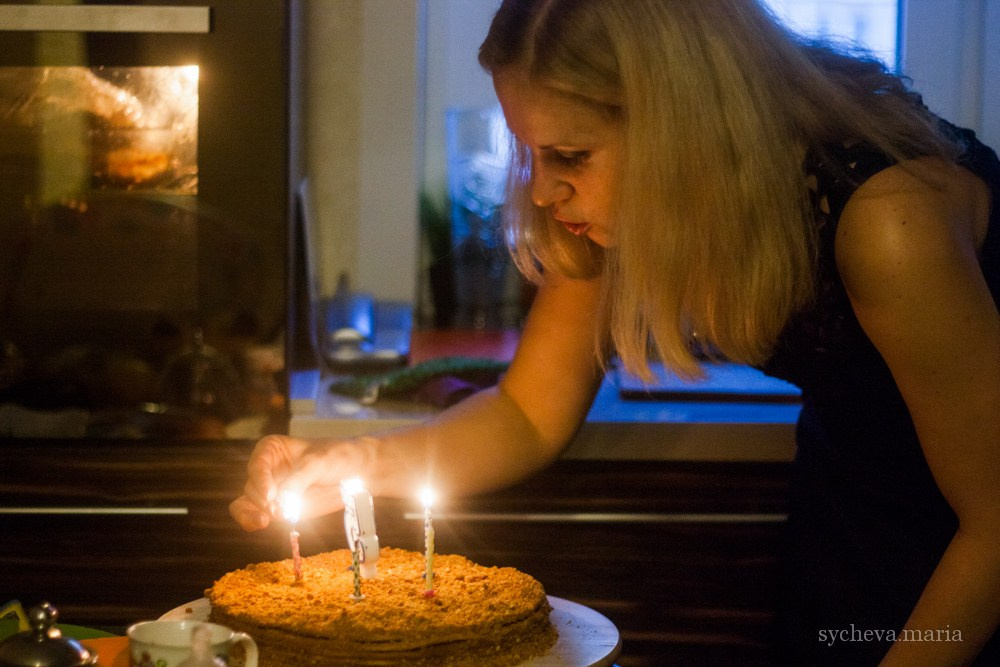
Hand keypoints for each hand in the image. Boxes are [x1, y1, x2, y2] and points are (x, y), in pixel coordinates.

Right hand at [229, 434, 377, 530]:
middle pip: (251, 487)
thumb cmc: (337, 456)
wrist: (356, 472)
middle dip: (263, 501)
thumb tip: (282, 500)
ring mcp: (270, 491)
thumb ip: (300, 479)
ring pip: (247, 504)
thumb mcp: (319, 462)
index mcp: (272, 449)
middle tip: (279, 509)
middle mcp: (266, 470)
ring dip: (257, 513)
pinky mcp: (277, 509)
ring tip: (274, 518)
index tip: (271, 495)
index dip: (261, 480)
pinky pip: (255, 517)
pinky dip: (253, 522)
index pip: (257, 464)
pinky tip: (260, 525)